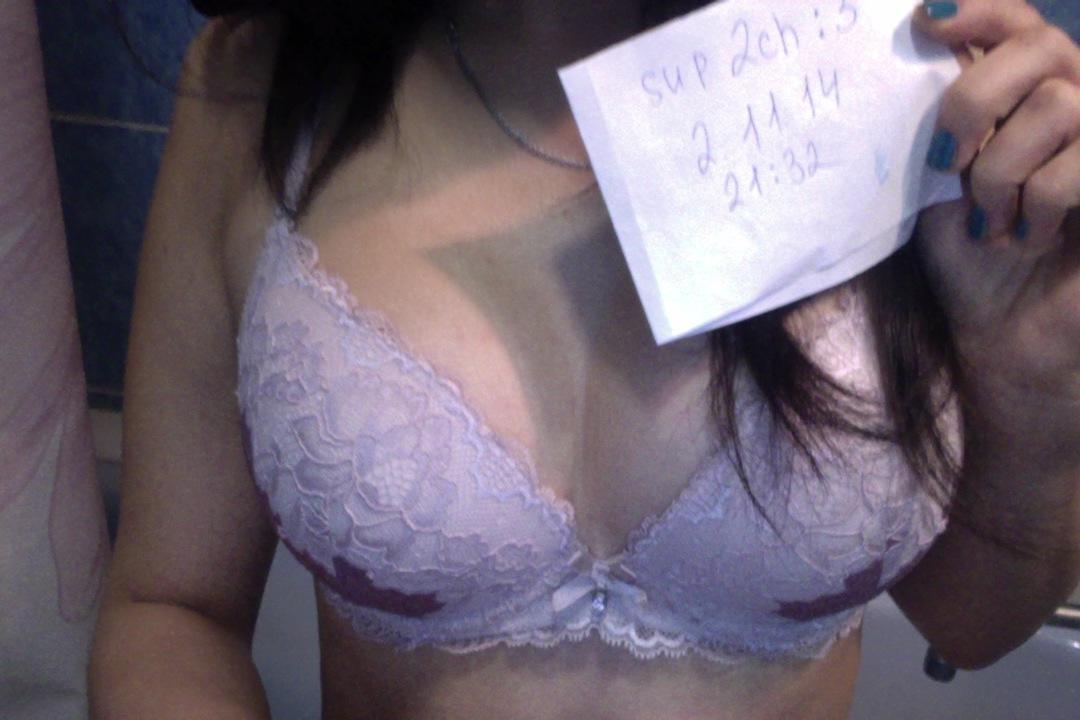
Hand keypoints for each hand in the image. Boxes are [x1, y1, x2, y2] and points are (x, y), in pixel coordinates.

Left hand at [911, 0, 1079, 438]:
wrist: (1002, 336)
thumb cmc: (968, 260)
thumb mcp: (938, 182)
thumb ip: (941, 123)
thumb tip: (920, 54)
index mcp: (1027, 97)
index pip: (1018, 22)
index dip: (981, 9)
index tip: (926, 19)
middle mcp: (1077, 104)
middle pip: (1042, 43)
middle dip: (975, 99)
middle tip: (946, 161)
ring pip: (1059, 103)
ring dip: (1001, 169)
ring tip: (988, 222)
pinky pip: (1078, 166)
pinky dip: (1039, 203)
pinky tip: (1026, 238)